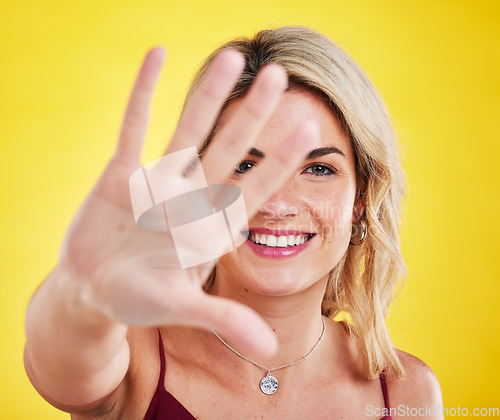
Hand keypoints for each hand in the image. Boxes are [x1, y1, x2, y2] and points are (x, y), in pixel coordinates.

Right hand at [60, 47, 318, 356]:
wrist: (93, 289)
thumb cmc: (138, 299)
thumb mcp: (179, 308)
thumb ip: (222, 319)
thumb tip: (270, 352)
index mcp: (208, 228)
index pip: (253, 189)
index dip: (279, 162)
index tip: (308, 131)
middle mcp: (190, 198)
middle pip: (229, 149)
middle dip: (253, 115)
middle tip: (280, 77)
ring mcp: (157, 182)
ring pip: (189, 130)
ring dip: (208, 95)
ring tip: (232, 57)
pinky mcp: (120, 174)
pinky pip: (134, 126)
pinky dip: (144, 93)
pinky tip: (157, 56)